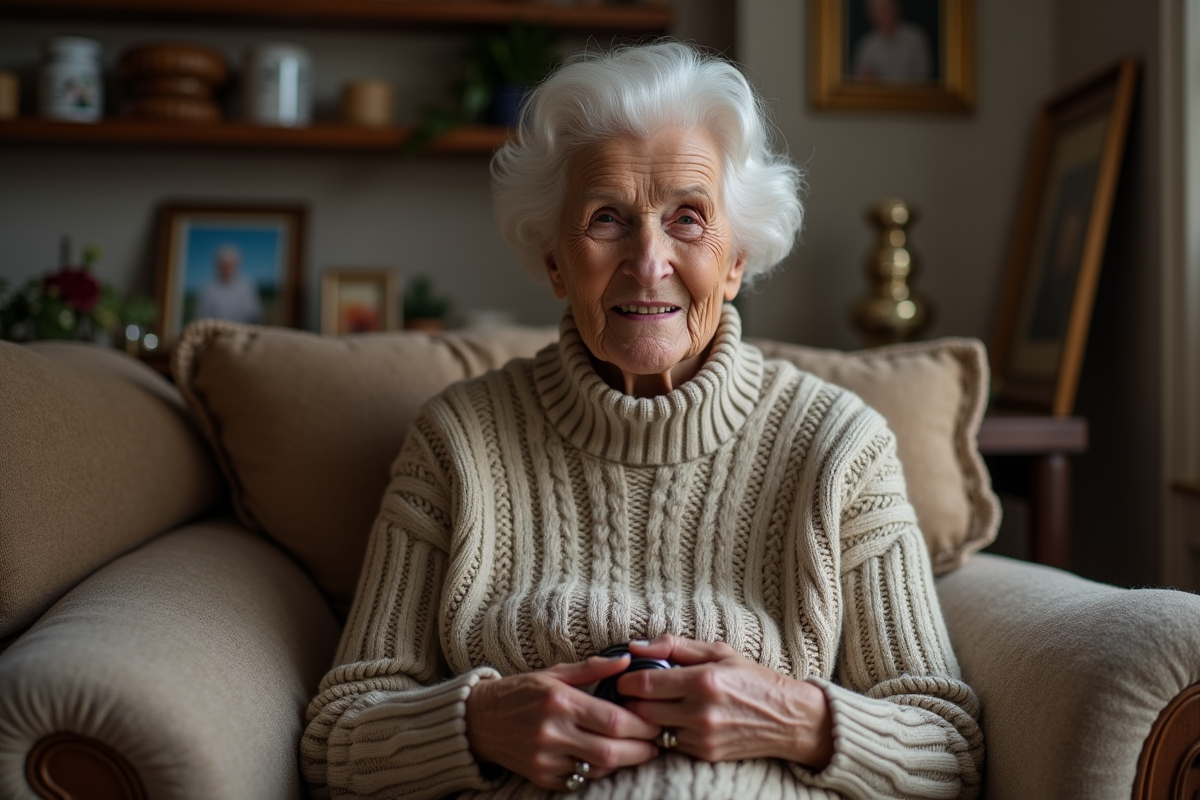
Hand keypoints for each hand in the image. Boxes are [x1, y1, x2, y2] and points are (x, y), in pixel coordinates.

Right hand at [464, 655, 661, 789]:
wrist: (481, 721)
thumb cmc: (522, 691)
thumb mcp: (555, 672)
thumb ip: (593, 668)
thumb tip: (627, 660)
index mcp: (560, 701)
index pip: (613, 720)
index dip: (642, 726)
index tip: (656, 723)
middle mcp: (552, 732)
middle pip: (611, 750)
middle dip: (641, 750)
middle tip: (656, 743)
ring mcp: (546, 758)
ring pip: (598, 769)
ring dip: (622, 762)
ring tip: (636, 750)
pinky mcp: (541, 777)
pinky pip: (580, 780)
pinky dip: (598, 771)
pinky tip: (605, 759)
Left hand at [619, 635, 833, 768]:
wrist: (789, 719)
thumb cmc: (753, 679)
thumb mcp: (719, 652)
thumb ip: (675, 646)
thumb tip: (636, 646)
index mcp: (703, 680)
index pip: (644, 684)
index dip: (626, 680)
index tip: (624, 677)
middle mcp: (701, 712)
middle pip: (642, 710)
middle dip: (632, 701)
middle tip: (633, 692)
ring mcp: (703, 737)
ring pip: (653, 730)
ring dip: (647, 719)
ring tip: (654, 705)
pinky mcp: (705, 754)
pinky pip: (670, 743)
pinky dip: (666, 732)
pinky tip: (674, 719)